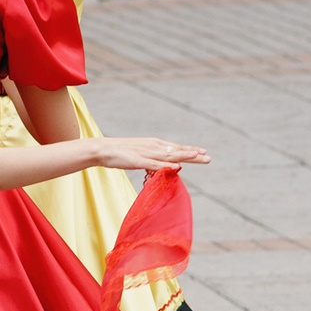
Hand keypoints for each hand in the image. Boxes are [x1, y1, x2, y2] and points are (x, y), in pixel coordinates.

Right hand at [88, 138, 210, 171]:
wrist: (102, 149)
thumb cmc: (120, 153)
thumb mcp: (140, 154)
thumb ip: (152, 160)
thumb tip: (163, 166)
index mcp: (154, 144)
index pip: (176, 147)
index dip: (189, 149)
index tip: (202, 151)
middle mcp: (153, 146)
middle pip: (177, 151)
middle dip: (193, 154)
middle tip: (208, 157)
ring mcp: (146, 153)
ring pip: (169, 155)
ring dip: (184, 156)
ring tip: (197, 156)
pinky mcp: (138, 161)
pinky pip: (154, 164)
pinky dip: (166, 165)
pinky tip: (176, 166)